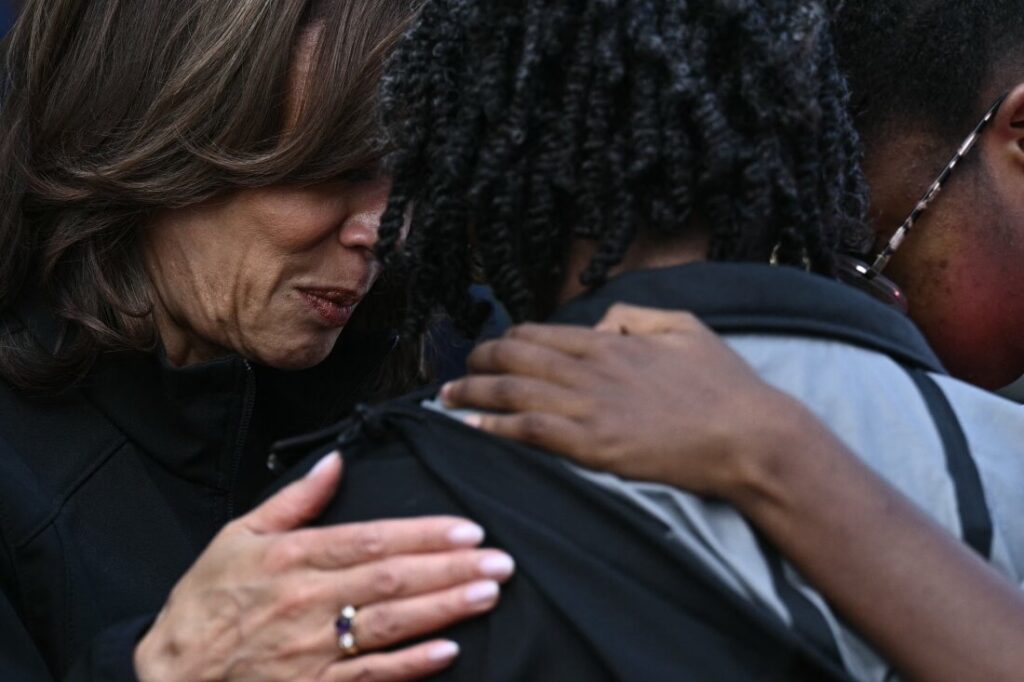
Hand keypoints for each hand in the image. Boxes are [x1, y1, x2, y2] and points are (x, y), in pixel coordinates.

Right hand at [134, 452, 514, 681]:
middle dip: (451, 568)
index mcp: (293, 558)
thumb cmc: (207, 600)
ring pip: (390, 625)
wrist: (172, 673)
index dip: (423, 534)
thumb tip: (336, 461)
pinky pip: (371, 677)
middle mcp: (308, 600)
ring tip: (487, 593)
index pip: (371, 540)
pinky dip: (410, 665)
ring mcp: (313, 648)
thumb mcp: (239, 535)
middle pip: (392, 580)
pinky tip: (448, 650)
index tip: (467, 528)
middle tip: (500, 560)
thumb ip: (295, 499)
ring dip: (444, 609)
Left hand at [441, 304, 804, 497]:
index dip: (506, 341)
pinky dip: (494, 427)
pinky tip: (471, 427)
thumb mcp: (685, 326)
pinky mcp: (592, 445)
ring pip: (510, 393)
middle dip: (477, 363)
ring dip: (471, 394)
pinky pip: (528, 431)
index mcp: (609, 341)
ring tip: (445, 398)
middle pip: (513, 359)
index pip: (538, 334)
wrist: (748, 436)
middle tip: (458, 373)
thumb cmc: (723, 384)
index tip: (491, 351)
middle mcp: (589, 369)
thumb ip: (635, 316)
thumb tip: (601, 322)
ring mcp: (588, 408)